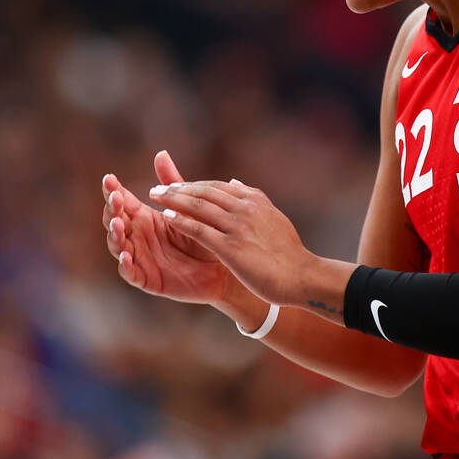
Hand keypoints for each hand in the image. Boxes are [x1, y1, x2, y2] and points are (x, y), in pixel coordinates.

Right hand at [102, 151, 230, 304]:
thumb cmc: (204, 234)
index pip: (121, 202)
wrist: (222, 267)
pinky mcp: (146, 279)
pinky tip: (126, 256)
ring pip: (118, 246)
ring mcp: (139, 257)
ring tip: (120, 224)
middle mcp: (137, 236)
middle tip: (116, 199)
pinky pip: (130, 273)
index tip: (110, 178)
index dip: (113, 191)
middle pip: (114, 221)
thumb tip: (161, 153)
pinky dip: (125, 265)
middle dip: (112, 210)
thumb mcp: (187, 207)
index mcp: (144, 218)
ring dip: (115, 235)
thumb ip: (172, 183)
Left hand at [147, 180, 325, 307]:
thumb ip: (253, 199)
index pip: (217, 187)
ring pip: (199, 206)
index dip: (194, 185)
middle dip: (178, 188)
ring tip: (155, 196)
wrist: (302, 276)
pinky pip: (200, 230)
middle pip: (204, 192)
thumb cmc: (288, 253)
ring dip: (173, 199)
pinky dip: (181, 221)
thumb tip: (235, 182)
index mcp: (255, 201)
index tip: (176, 186)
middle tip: (158, 188)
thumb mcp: (273, 217)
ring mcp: (238, 227)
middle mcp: (245, 208)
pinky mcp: (231, 248)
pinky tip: (166, 218)